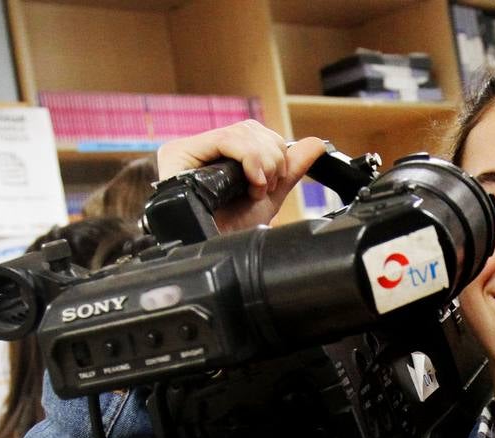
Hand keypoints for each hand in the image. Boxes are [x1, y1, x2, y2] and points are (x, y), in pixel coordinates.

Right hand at [156, 121, 326, 231]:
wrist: (218, 252)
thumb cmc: (234, 232)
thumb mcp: (270, 196)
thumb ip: (290, 169)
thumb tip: (316, 144)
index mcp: (218, 156)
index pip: (252, 133)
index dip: (274, 151)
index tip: (276, 181)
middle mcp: (200, 151)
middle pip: (248, 128)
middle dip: (271, 158)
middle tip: (266, 188)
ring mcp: (187, 151)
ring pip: (240, 132)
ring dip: (262, 163)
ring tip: (256, 191)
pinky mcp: (178, 153)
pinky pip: (225, 139)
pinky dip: (250, 159)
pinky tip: (252, 183)